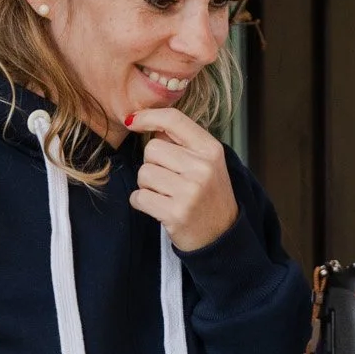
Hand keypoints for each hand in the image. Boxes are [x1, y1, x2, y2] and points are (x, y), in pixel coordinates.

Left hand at [126, 107, 239, 250]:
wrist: (222, 236)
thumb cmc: (209, 196)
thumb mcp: (207, 163)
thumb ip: (182, 143)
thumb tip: (147, 123)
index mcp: (211, 150)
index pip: (174, 120)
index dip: (147, 116)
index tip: (132, 121)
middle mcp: (202, 168)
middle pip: (152, 149)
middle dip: (152, 163)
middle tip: (168, 180)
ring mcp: (190, 191)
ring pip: (144, 173)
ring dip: (147, 185)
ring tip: (166, 195)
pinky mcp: (175, 213)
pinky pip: (139, 197)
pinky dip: (142, 202)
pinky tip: (159, 208)